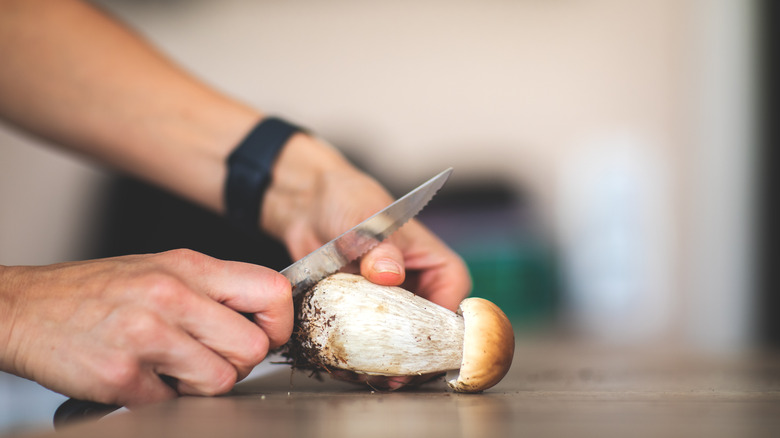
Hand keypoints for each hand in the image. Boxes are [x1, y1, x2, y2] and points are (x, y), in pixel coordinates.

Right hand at [0, 249, 291, 406]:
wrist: (23, 308)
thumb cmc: (96, 290)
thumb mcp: (160, 269)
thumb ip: (211, 289)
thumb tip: (261, 316)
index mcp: (189, 267)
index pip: (272, 290)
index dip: (280, 322)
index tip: (267, 335)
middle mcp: (172, 296)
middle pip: (253, 347)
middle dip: (239, 364)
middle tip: (212, 359)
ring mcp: (147, 336)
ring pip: (221, 381)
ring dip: (202, 387)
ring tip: (174, 371)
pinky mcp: (122, 375)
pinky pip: (173, 404)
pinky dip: (162, 400)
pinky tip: (142, 378)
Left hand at [262, 134, 470, 389]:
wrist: (309, 206)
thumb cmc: (349, 201)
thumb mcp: (367, 219)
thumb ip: (379, 247)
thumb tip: (389, 272)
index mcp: (435, 264)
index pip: (452, 304)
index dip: (441, 333)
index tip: (420, 352)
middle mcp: (417, 288)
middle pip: (424, 333)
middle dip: (408, 358)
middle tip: (390, 376)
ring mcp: (388, 304)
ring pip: (393, 342)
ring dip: (380, 363)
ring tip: (363, 376)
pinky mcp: (360, 313)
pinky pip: (364, 341)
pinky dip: (354, 355)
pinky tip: (341, 365)